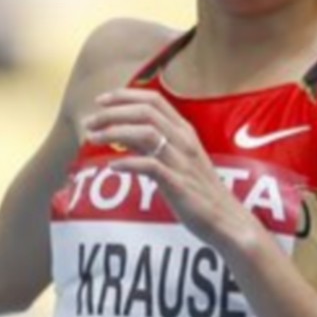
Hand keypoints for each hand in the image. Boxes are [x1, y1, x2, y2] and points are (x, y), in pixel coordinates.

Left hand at [82, 89, 258, 251]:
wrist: (227, 221)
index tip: (100, 101)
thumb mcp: (178, 161)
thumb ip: (153, 146)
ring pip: (145, 133)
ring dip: (114, 132)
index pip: (154, 100)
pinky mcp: (178, 184)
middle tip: (89, 121)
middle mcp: (184, 141)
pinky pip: (150, 166)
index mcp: (185, 132)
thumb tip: (123, 136)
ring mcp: (182, 162)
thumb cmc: (200, 193)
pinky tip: (113, 167)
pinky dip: (128, 163)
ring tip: (93, 138)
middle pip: (145, 112)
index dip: (124, 96)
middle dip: (112, 112)